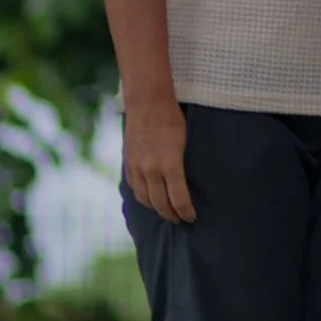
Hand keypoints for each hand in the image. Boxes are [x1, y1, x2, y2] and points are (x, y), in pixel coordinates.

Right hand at [122, 95, 193, 224]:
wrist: (147, 101)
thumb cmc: (172, 118)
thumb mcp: (185, 141)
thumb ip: (183, 164)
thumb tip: (189, 183)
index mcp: (170, 164)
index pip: (179, 199)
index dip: (186, 212)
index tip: (192, 217)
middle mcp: (151, 169)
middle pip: (161, 204)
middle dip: (172, 215)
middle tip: (180, 219)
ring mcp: (137, 167)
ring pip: (145, 199)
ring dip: (156, 208)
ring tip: (166, 211)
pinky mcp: (128, 162)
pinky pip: (134, 187)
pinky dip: (143, 196)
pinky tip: (150, 198)